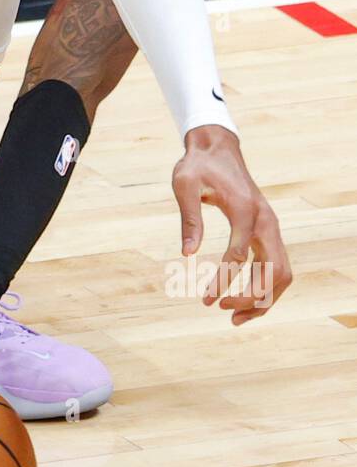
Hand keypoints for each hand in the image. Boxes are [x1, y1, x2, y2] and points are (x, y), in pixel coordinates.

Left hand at [172, 126, 291, 323]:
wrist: (218, 148)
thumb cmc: (198, 166)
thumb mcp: (184, 185)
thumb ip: (189, 218)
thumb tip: (188, 254)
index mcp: (245, 211)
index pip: (239, 257)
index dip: (223, 282)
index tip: (204, 301)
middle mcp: (266, 221)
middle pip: (275, 272)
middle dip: (252, 298)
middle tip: (222, 311)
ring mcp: (270, 226)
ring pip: (282, 273)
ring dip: (264, 299)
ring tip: (234, 318)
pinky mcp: (267, 231)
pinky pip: (276, 265)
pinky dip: (266, 287)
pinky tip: (243, 300)